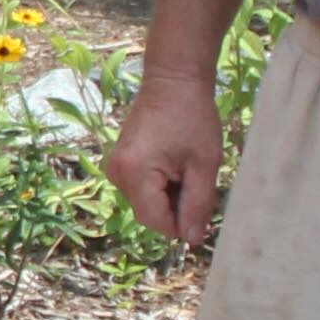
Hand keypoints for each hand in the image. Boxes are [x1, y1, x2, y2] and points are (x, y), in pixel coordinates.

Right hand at [101, 73, 232, 248]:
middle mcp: (117, 174)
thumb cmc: (193, 117)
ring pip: (146, 202)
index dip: (182, 222)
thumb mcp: (204, 164)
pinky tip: (175, 163)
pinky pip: (141, 187)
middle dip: (176, 206)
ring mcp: (115, 167)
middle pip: (149, 213)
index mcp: (135, 174)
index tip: (202, 203)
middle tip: (196, 178)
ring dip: (169, 195)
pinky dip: (161, 184)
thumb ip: (198, 205)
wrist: (173, 79)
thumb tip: (192, 240)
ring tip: (186, 167)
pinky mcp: (120, 161)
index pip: (156, 222)